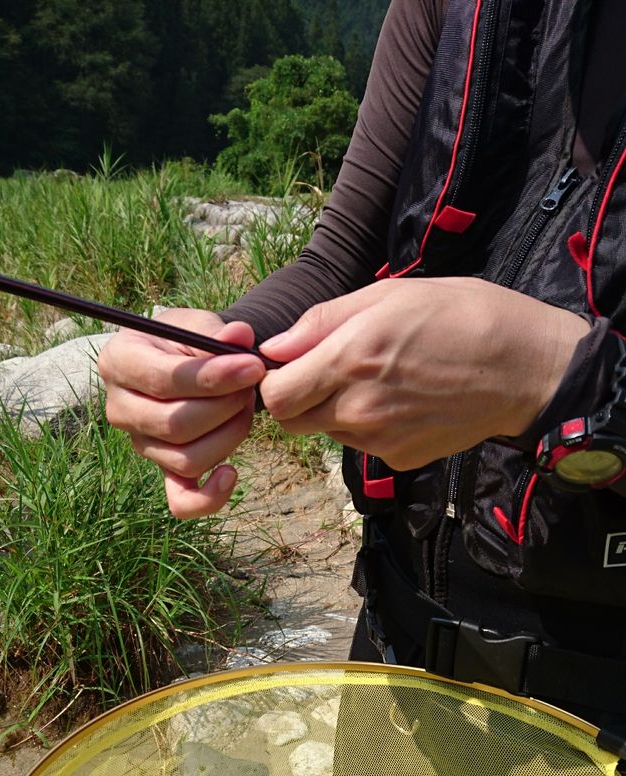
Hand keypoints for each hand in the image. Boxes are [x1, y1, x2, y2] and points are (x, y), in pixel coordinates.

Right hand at [98, 309, 264, 516]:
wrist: (186, 360)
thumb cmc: (188, 340)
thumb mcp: (198, 324)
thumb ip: (217, 331)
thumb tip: (240, 337)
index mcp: (119, 362)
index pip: (164, 380)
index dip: (213, 377)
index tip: (253, 366)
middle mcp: (120, 408)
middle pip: (175, 425)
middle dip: (225, 407)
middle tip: (250, 386)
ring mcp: (141, 444)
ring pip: (186, 459)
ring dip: (229, 436)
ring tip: (245, 408)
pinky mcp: (162, 469)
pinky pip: (181, 500)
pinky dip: (210, 497)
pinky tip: (231, 473)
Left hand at [258, 278, 589, 468]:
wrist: (523, 368)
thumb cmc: (461, 315)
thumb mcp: (389, 295)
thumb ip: (322, 323)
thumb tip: (273, 348)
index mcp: (348, 360)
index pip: (274, 396)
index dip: (275, 381)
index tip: (292, 364)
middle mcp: (357, 409)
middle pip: (293, 421)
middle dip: (301, 398)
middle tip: (332, 371)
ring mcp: (379, 440)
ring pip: (329, 431)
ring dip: (338, 410)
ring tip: (383, 378)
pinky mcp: (399, 459)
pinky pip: (364, 444)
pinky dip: (372, 426)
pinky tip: (406, 400)